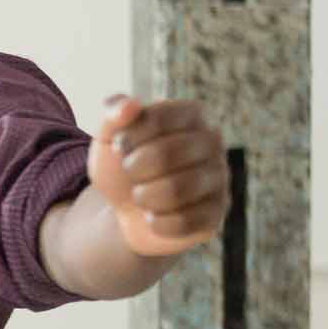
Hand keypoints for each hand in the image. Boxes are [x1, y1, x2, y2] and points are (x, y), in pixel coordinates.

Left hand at [89, 95, 229, 256]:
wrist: (127, 211)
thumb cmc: (122, 166)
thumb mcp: (108, 137)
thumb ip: (112, 114)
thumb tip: (128, 106)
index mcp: (191, 114)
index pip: (157, 119)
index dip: (127, 138)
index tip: (119, 147)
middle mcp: (213, 142)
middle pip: (167, 154)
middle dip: (133, 169)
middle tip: (130, 173)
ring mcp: (219, 178)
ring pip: (177, 189)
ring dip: (143, 196)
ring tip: (140, 195)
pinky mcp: (216, 214)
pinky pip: (183, 222)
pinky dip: (156, 222)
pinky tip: (154, 216)